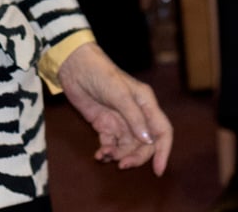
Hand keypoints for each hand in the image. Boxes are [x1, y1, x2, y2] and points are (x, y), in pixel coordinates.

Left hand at [57, 42, 172, 175]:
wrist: (74, 66)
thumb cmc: (101, 74)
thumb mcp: (120, 94)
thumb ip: (134, 118)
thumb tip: (148, 140)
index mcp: (146, 104)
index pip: (162, 131)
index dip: (163, 151)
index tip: (157, 170)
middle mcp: (136, 114)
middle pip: (145, 144)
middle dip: (136, 157)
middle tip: (122, 164)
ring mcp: (120, 120)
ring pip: (127, 147)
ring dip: (118, 155)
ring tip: (105, 154)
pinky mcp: (104, 124)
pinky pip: (110, 144)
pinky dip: (106, 151)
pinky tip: (99, 154)